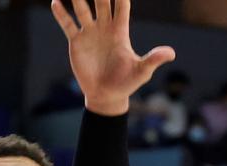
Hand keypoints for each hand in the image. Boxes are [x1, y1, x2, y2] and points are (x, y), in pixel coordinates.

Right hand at [51, 0, 175, 115]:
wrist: (106, 96)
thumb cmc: (126, 83)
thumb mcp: (142, 71)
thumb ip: (154, 59)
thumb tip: (171, 53)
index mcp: (120, 31)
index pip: (121, 6)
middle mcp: (104, 28)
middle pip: (101, 2)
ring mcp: (90, 34)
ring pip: (82, 9)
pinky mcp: (76, 42)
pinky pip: (68, 25)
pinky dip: (61, 14)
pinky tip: (56, 2)